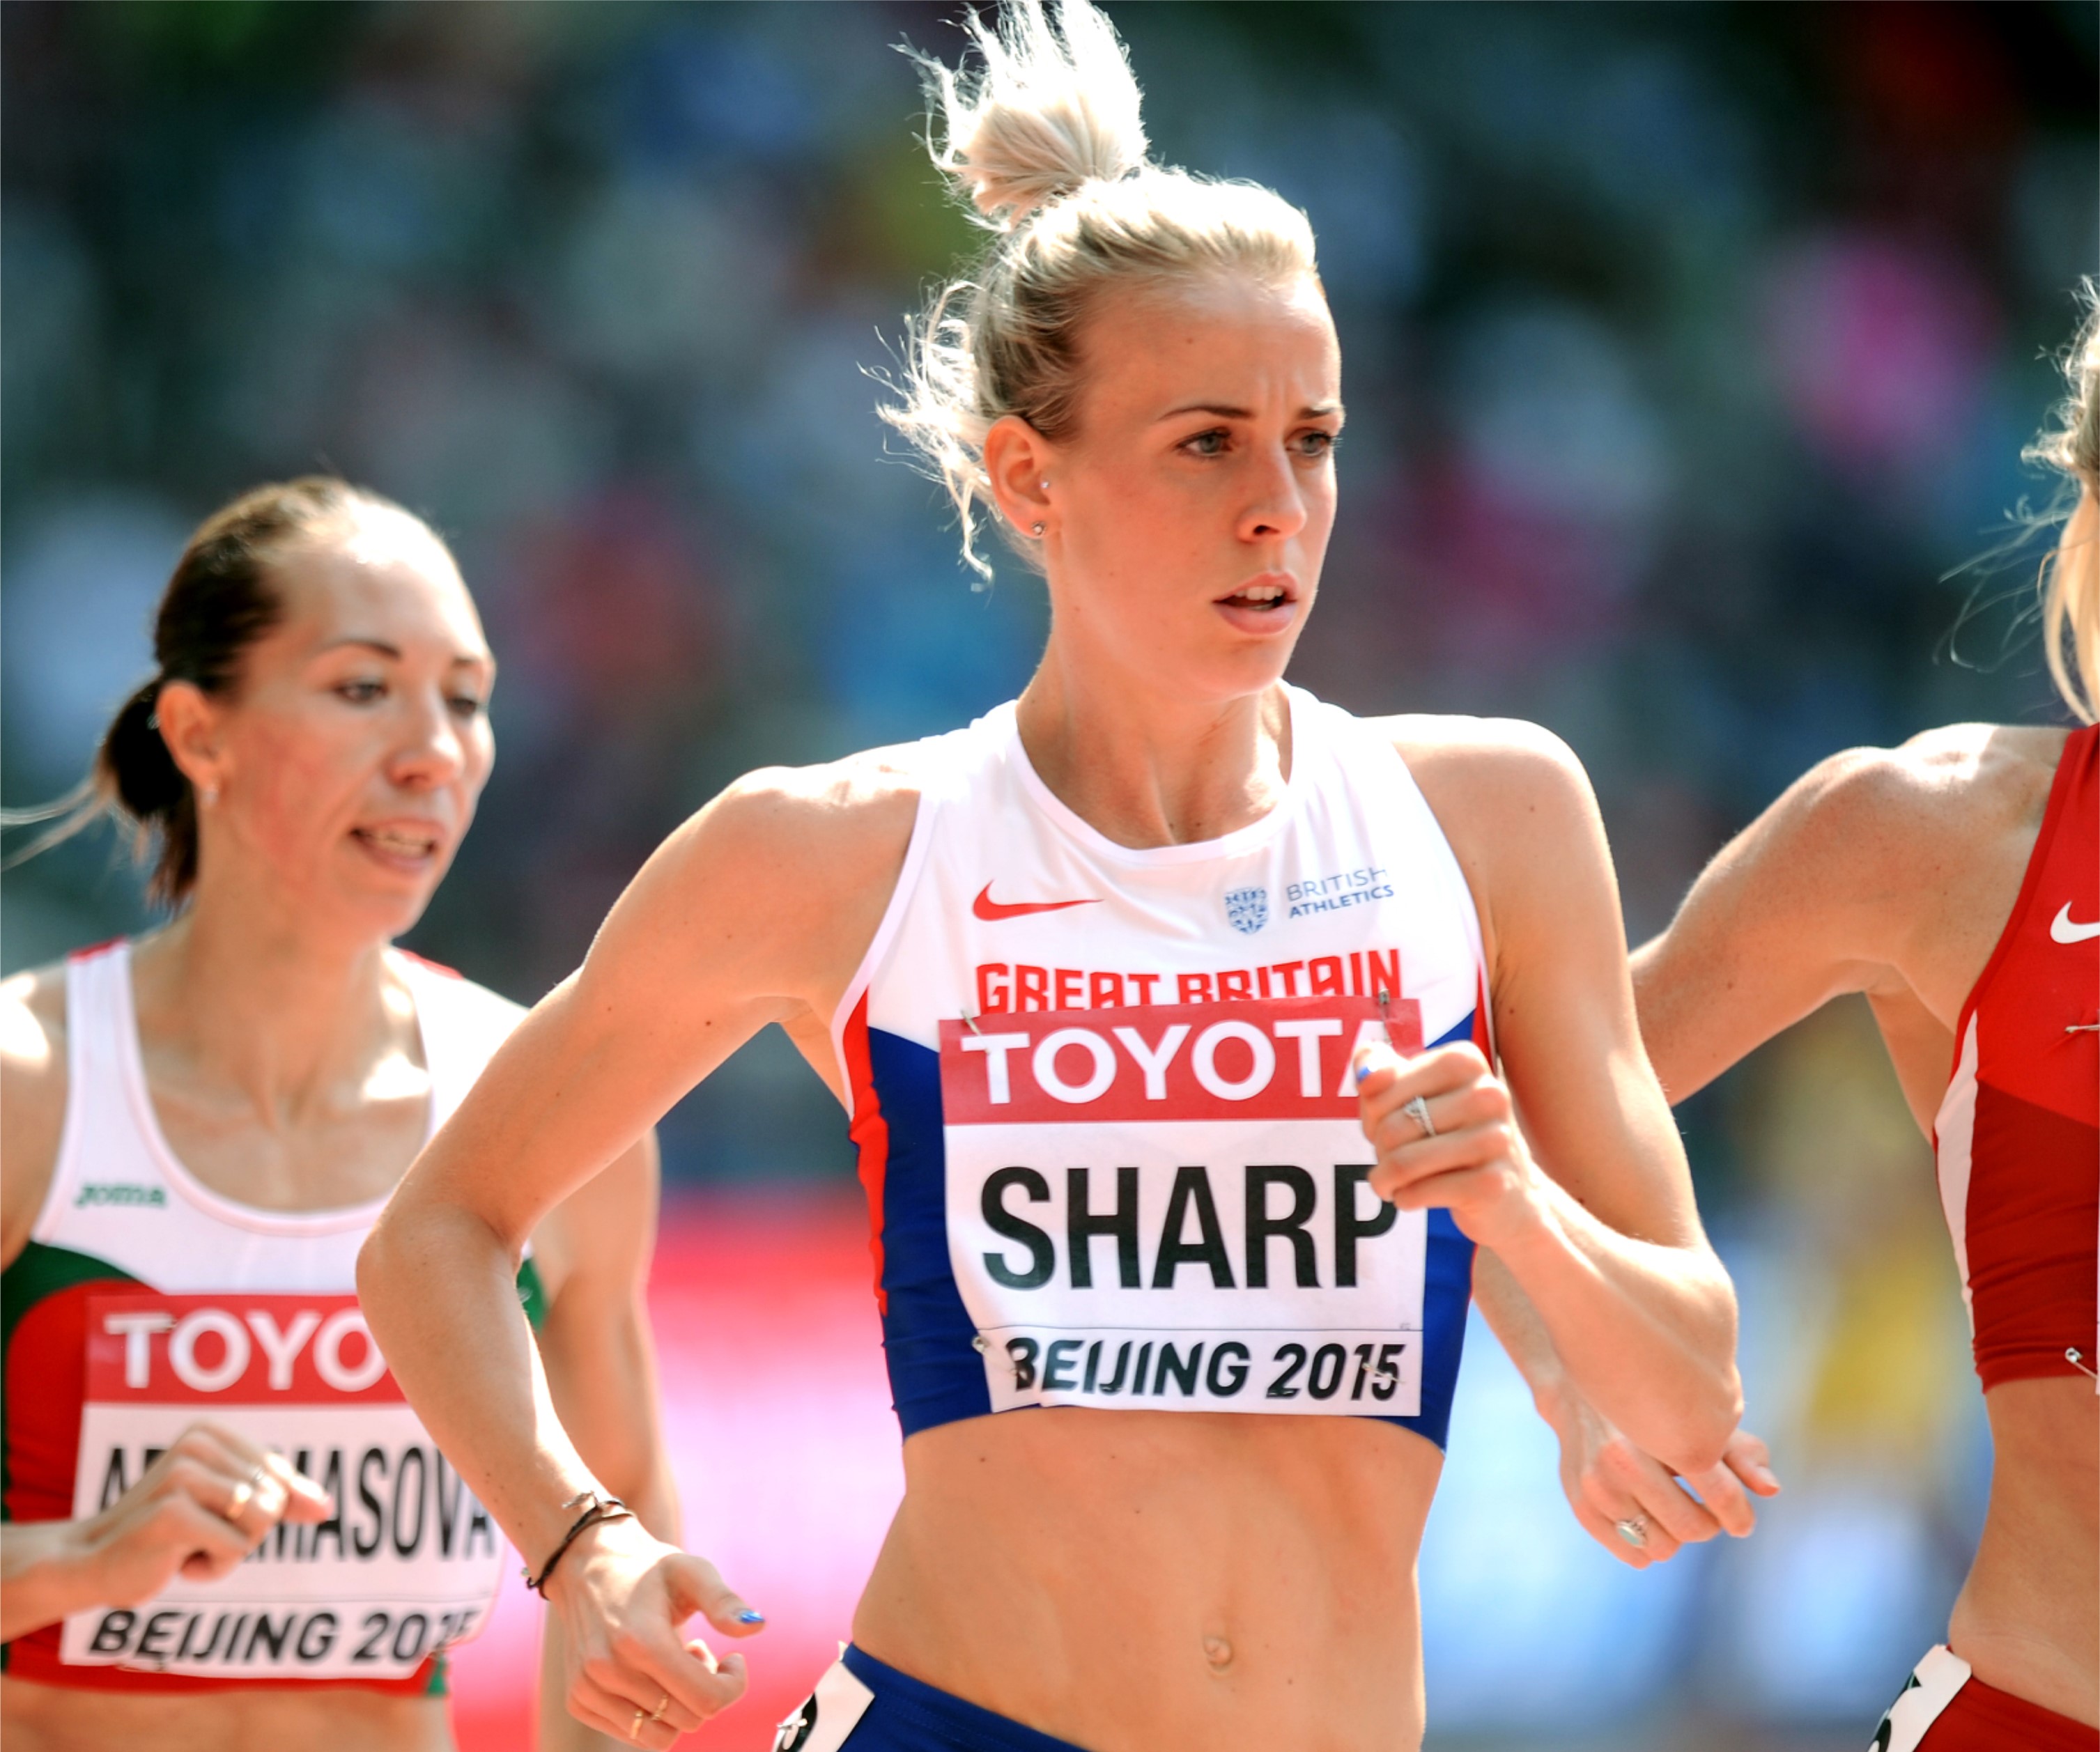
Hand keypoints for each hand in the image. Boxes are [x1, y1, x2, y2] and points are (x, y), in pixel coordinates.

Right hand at [79, 1421, 332, 1604]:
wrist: (94, 1563)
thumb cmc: (167, 1536)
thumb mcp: (227, 1509)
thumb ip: (280, 1501)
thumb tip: (326, 1507)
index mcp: (211, 1433)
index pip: (279, 1476)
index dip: (267, 1510)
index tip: (218, 1517)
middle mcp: (198, 1444)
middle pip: (275, 1500)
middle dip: (244, 1533)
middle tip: (195, 1536)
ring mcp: (183, 1476)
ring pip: (263, 1521)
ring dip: (231, 1550)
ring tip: (187, 1546)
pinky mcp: (174, 1512)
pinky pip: (236, 1548)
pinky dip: (211, 1568)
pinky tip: (174, 1561)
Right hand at [545, 1514, 763, 1746]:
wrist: (589, 1566)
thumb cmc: (650, 1569)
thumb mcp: (692, 1571)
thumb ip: (724, 1602)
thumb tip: (757, 1627)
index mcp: (641, 1640)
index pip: (706, 1700)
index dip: (733, 1684)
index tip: (734, 1658)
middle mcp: (608, 1670)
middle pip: (688, 1719)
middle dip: (706, 1690)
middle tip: (698, 1650)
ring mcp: (588, 1689)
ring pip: (660, 1736)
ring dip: (678, 1706)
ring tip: (672, 1663)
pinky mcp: (578, 1701)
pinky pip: (632, 1734)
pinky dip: (651, 1712)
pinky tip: (647, 1673)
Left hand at [1354, 1040, 1538, 1247]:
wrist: (1510, 1194)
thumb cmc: (1450, 1135)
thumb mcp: (1415, 1093)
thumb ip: (1379, 1068)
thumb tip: (1365, 1073)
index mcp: (1465, 1061)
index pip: (1382, 1086)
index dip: (1370, 1113)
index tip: (1381, 1125)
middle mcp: (1487, 1093)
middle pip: (1393, 1126)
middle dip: (1379, 1149)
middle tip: (1387, 1159)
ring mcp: (1495, 1139)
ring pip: (1403, 1162)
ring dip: (1384, 1179)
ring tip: (1387, 1183)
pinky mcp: (1492, 1183)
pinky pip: (1419, 1192)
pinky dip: (1404, 1198)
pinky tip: (1412, 1197)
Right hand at [1552, 1403, 1779, 1568]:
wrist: (1578, 1394)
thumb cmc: (1655, 1410)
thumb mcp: (1699, 1419)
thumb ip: (1742, 1452)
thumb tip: (1772, 1490)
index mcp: (1662, 1431)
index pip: (1720, 1495)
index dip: (1739, 1516)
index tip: (1740, 1521)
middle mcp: (1625, 1457)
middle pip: (1692, 1529)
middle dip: (1707, 1524)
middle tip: (1702, 1510)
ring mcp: (1599, 1483)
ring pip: (1662, 1548)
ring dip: (1675, 1536)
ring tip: (1670, 1510)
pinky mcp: (1581, 1505)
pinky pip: (1635, 1556)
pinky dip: (1647, 1545)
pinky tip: (1645, 1516)